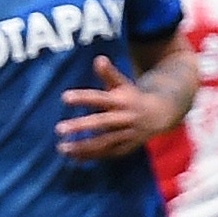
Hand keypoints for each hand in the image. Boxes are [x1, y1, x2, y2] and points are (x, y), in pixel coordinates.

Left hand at [57, 56, 184, 159]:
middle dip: (80, 126)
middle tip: (58, 129)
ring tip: (61, 148)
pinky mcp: (126, 148)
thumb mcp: (122, 83)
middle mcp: (124, 119)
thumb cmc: (132, 97)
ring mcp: (126, 135)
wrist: (159, 115)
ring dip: (83, 147)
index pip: (100, 99)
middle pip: (101, 123)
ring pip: (104, 143)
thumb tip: (98, 59)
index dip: (83, 98)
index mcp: (121, 101)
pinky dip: (90, 156)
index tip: (64, 97)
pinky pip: (106, 153)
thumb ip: (108, 74)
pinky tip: (72, 157)